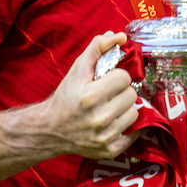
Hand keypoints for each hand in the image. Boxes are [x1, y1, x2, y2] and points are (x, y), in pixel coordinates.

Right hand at [42, 31, 139, 159]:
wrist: (51, 129)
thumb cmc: (66, 96)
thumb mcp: (78, 69)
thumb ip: (98, 48)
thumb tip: (120, 36)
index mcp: (91, 96)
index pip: (124, 78)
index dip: (117, 77)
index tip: (107, 81)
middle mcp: (99, 118)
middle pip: (132, 95)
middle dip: (122, 92)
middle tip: (109, 95)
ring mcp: (106, 137)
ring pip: (135, 113)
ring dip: (126, 109)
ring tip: (111, 108)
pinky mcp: (111, 150)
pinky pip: (136, 133)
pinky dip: (128, 127)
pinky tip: (115, 122)